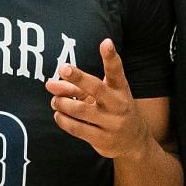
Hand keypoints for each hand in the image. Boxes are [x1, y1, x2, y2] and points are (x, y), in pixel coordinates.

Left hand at [46, 40, 151, 157]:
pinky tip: (59, 115)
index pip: (116, 70)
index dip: (110, 56)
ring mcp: (111, 123)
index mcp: (120, 89)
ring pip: (80, 110)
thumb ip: (76, 87)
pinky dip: (63, 120)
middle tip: (63, 68)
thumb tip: (51, 83)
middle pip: (97, 88)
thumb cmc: (113, 110)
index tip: (106, 42)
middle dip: (78, 77)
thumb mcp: (101, 95)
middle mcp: (118, 104)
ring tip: (55, 101)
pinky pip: (76, 128)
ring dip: (62, 103)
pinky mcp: (102, 139)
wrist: (134, 142)